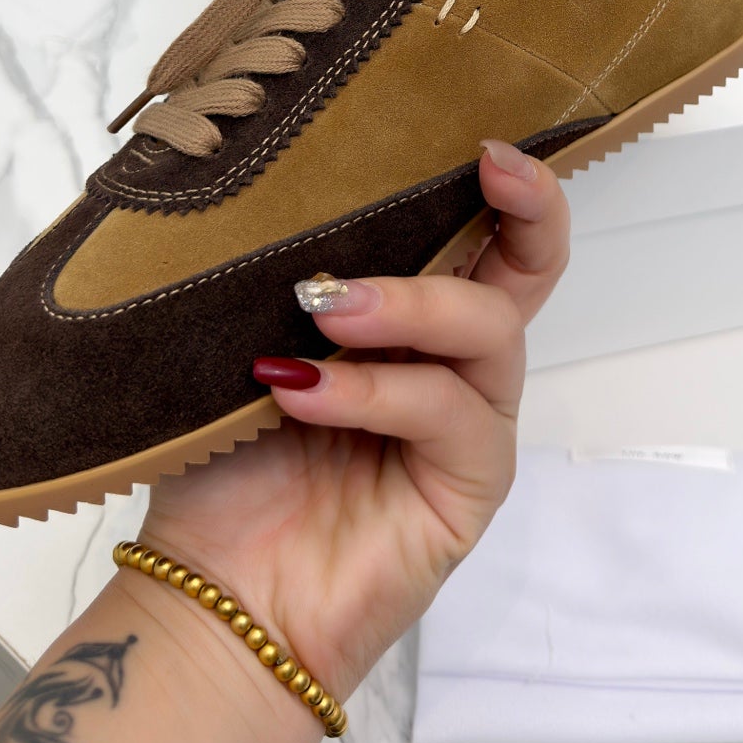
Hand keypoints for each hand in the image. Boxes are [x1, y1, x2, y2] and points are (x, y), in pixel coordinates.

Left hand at [138, 142, 568, 702]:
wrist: (213, 603)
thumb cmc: (225, 470)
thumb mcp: (248, 347)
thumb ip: (288, 280)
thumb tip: (283, 188)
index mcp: (409, 319)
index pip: (479, 235)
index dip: (505, 185)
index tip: (482, 140)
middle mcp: (453, 364)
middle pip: (530, 271)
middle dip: (527, 208)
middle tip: (489, 166)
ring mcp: (469, 425)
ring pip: (487, 331)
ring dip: (411, 304)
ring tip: (324, 307)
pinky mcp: (470, 487)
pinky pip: (446, 414)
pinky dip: (377, 391)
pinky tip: (306, 391)